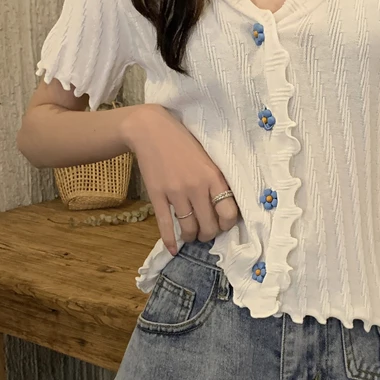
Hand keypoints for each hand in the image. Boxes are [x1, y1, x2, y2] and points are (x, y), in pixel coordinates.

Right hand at [121, 104, 239, 253]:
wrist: (151, 130)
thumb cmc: (183, 142)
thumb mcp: (208, 158)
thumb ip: (216, 180)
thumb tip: (224, 206)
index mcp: (213, 177)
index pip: (228, 213)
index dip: (227, 224)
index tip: (222, 224)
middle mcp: (196, 187)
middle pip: (209, 226)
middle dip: (209, 234)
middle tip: (206, 232)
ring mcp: (175, 193)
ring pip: (189, 228)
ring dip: (192, 236)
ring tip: (191, 235)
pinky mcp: (157, 195)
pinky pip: (165, 224)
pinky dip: (170, 240)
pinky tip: (173, 249)